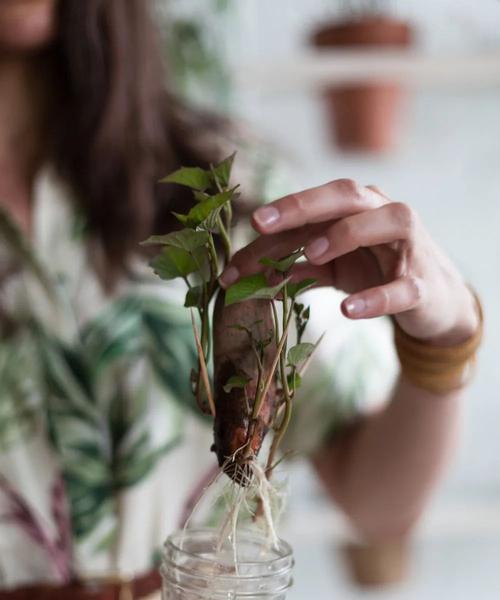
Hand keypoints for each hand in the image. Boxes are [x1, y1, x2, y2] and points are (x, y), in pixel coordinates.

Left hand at [219, 179, 477, 344]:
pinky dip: (375, 297)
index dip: (276, 218)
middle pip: (344, 196)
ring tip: (312, 254)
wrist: (432, 301)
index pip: (312, 207)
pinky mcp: (421, 284)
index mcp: (355, 210)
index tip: (244, 229)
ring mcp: (408, 245)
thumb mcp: (331, 269)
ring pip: (385, 222)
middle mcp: (382, 214)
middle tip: (260, 222)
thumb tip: (248, 277)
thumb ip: (295, 268)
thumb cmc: (376, 272)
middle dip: (301, 206)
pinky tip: (348, 309)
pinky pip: (402, 287)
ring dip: (345, 235)